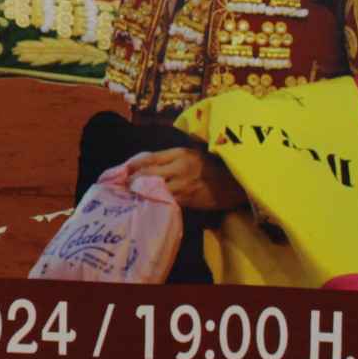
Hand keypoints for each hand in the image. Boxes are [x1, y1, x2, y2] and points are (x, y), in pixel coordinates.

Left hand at [124, 147, 246, 211]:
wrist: (235, 183)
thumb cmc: (213, 168)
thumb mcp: (193, 155)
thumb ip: (172, 159)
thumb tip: (147, 165)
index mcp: (180, 153)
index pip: (149, 158)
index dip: (133, 165)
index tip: (121, 171)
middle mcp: (179, 166)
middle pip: (147, 173)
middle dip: (132, 181)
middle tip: (121, 187)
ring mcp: (183, 183)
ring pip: (154, 188)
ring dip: (140, 193)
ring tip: (130, 197)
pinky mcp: (188, 199)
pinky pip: (166, 201)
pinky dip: (155, 202)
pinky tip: (147, 205)